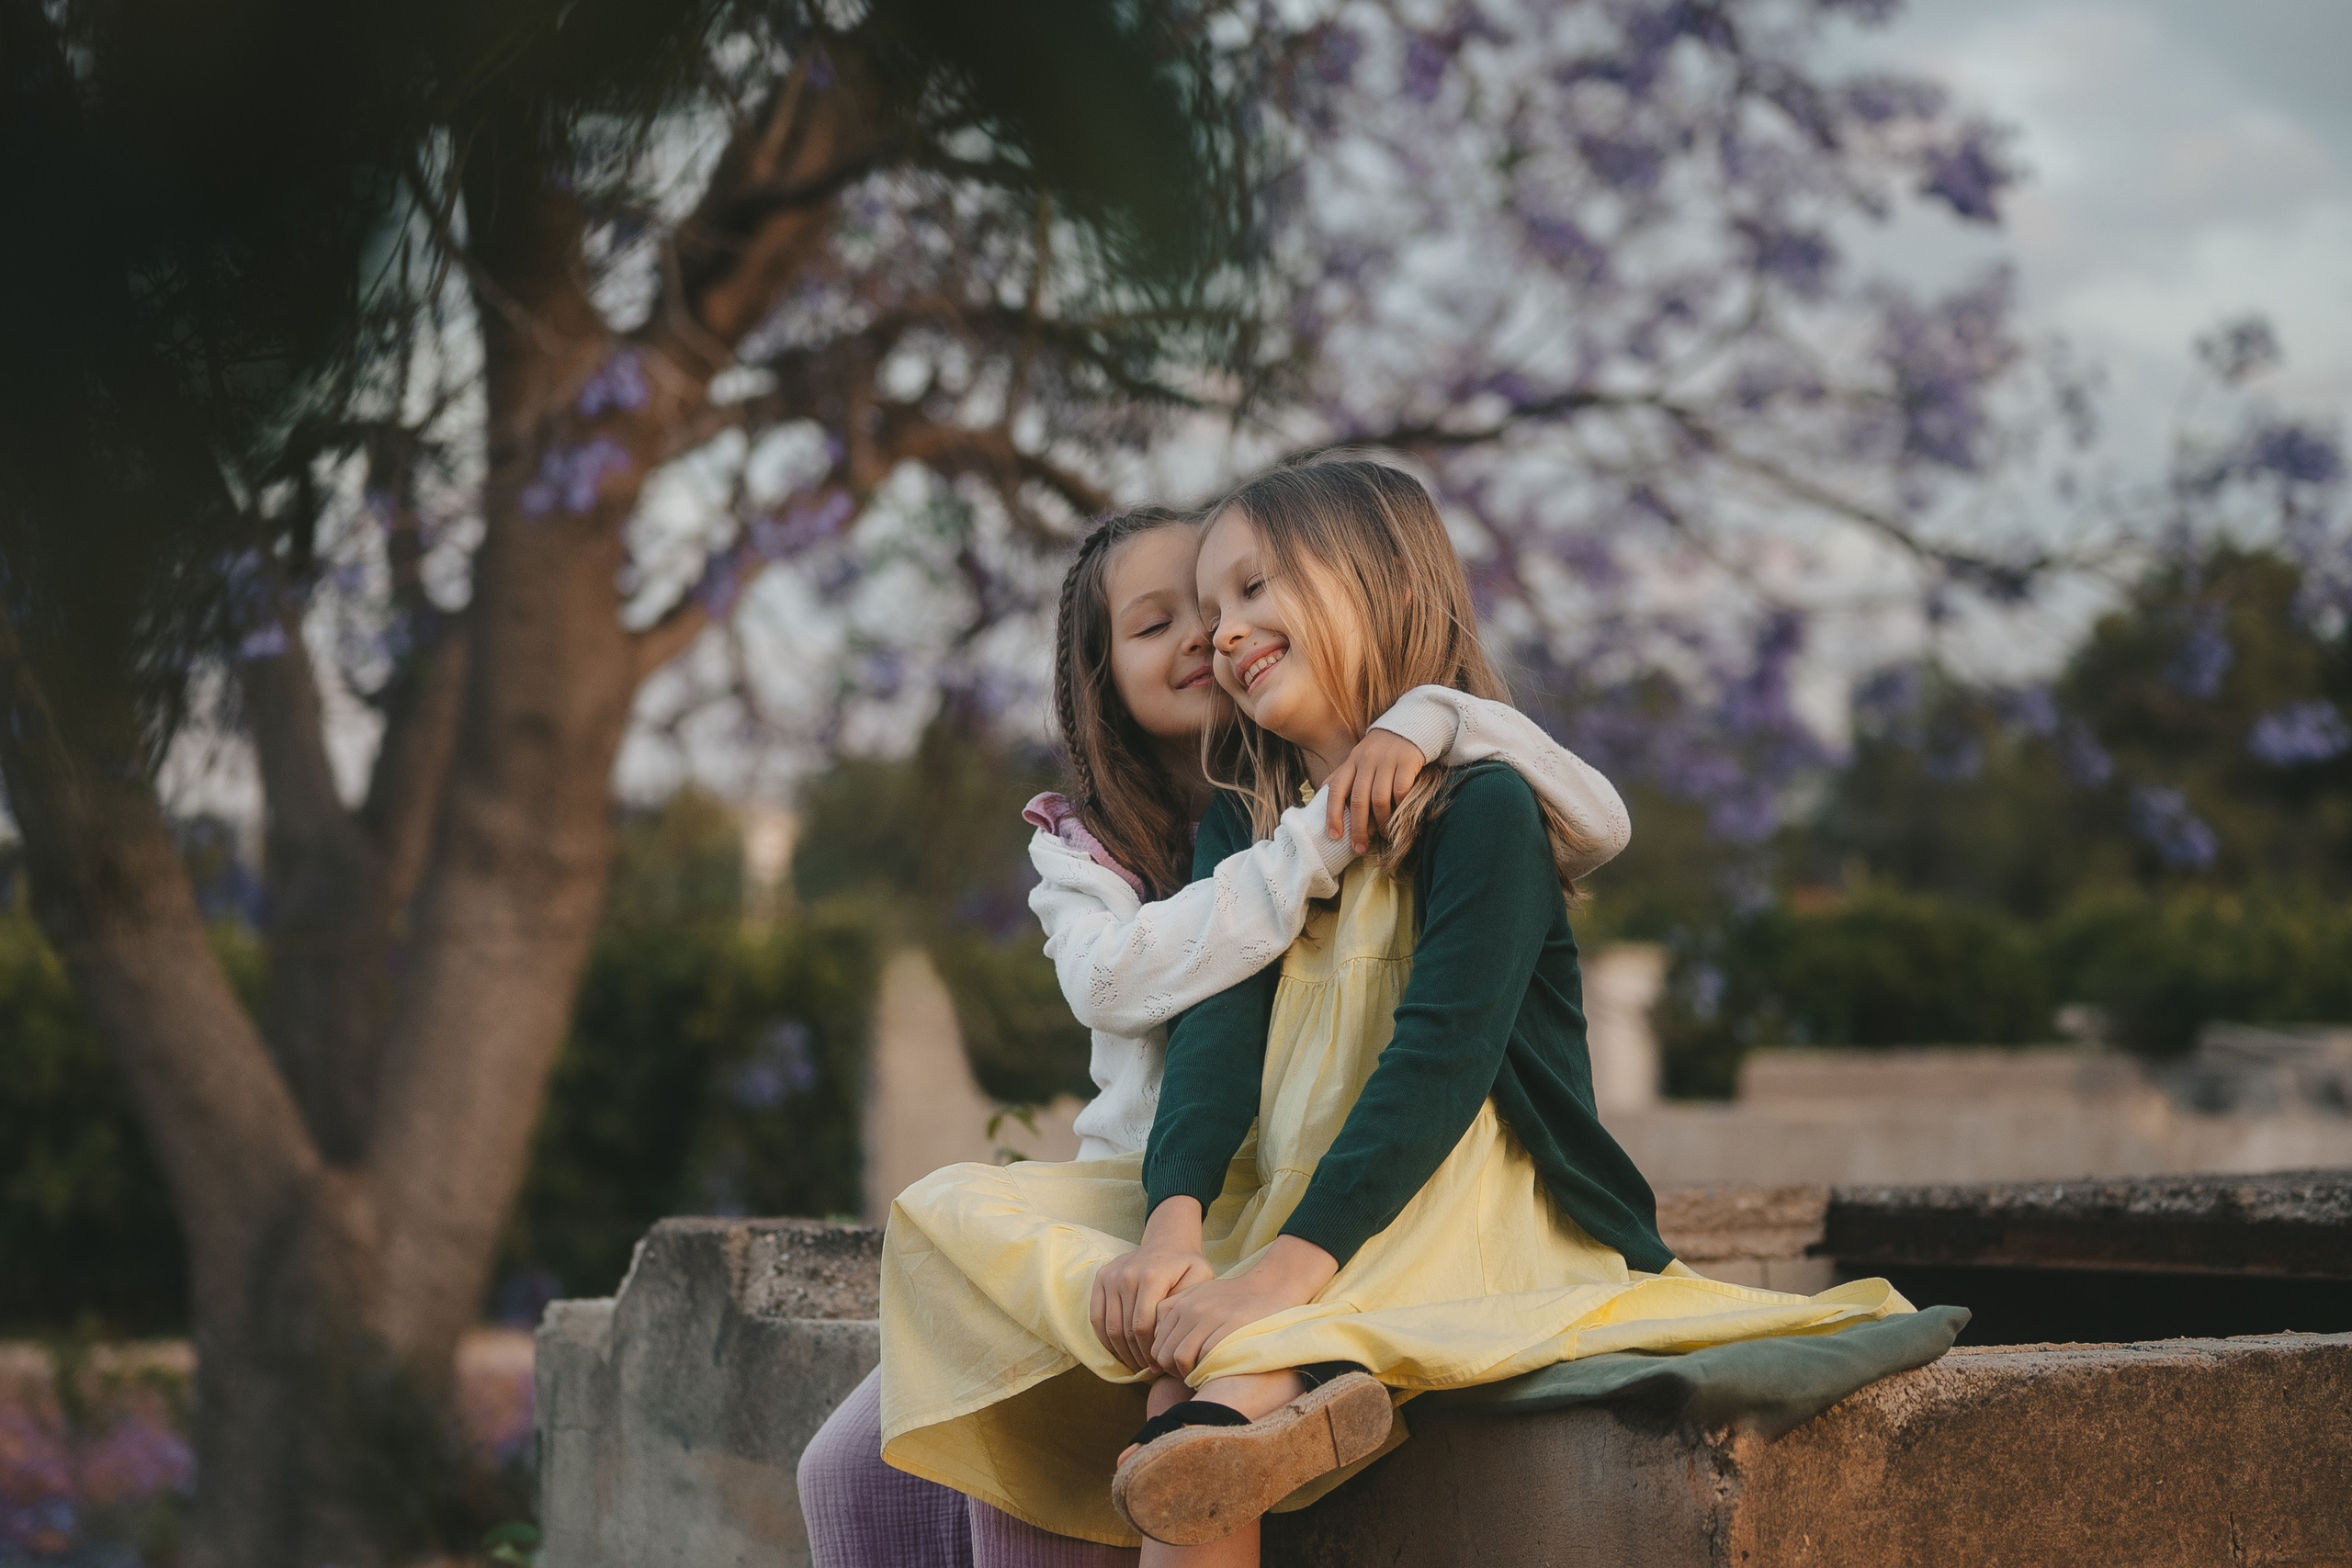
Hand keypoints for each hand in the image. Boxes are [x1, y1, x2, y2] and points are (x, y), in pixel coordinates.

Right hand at [1092, 1198, 1214, 1372]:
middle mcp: (1126, 1275)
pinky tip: (1120, 1351)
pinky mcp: (1101, 1278)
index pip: (1143, 1326)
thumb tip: (1169, 1334)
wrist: (1168, 1243)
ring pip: (1109, 1327)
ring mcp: (1111, 1275)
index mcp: (1151, 1276)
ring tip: (1135, 1364)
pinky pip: (1096, 1317)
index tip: (1158, 1366)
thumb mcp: (1200, 1279)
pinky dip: (1105, 1339)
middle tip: (1147, 1369)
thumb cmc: (1187, 1267)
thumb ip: (1187, 1305)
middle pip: (1125, 1329)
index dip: (1149, 1352)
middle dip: (1136, 1355)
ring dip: (1121, 1351)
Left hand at [1149, 1235, 1337, 1378]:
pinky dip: (1205, 1370)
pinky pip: (1204, 1358)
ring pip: (1180, 1358)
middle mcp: (1191, 1309)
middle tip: (1189, 1375)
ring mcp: (1209, 1318)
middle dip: (1172, 1371)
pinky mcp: (1228, 1328)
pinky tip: (1215, 1370)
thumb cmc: (1234, 1298)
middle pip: (1164, 1353)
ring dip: (1187, 1374)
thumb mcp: (1200, 1296)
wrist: (1270, 1287)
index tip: (1177, 1369)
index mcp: (1181, 1304)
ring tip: (1201, 1375)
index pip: (1155, 1343)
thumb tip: (1156, 1346)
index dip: (1162, 1362)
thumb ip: (1175, 1313)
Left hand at [1323, 729, 1428, 852]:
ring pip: (1379, 798)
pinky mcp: (1407, 761)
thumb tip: (1322, 793)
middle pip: (1358, 800)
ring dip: (1380, 822)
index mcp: (1351, 762)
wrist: (1408, 728)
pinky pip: (1401, 790)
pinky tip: (1399, 818)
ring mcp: (1387, 760)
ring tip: (1383, 835)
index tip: (1334, 836)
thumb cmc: (1379, 751)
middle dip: (1358, 828)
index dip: (1333, 814)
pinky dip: (1399, 807)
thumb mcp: (1357, 759)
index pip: (1336, 790)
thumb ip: (1342, 775)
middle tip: (1360, 847)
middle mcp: (1366, 760)